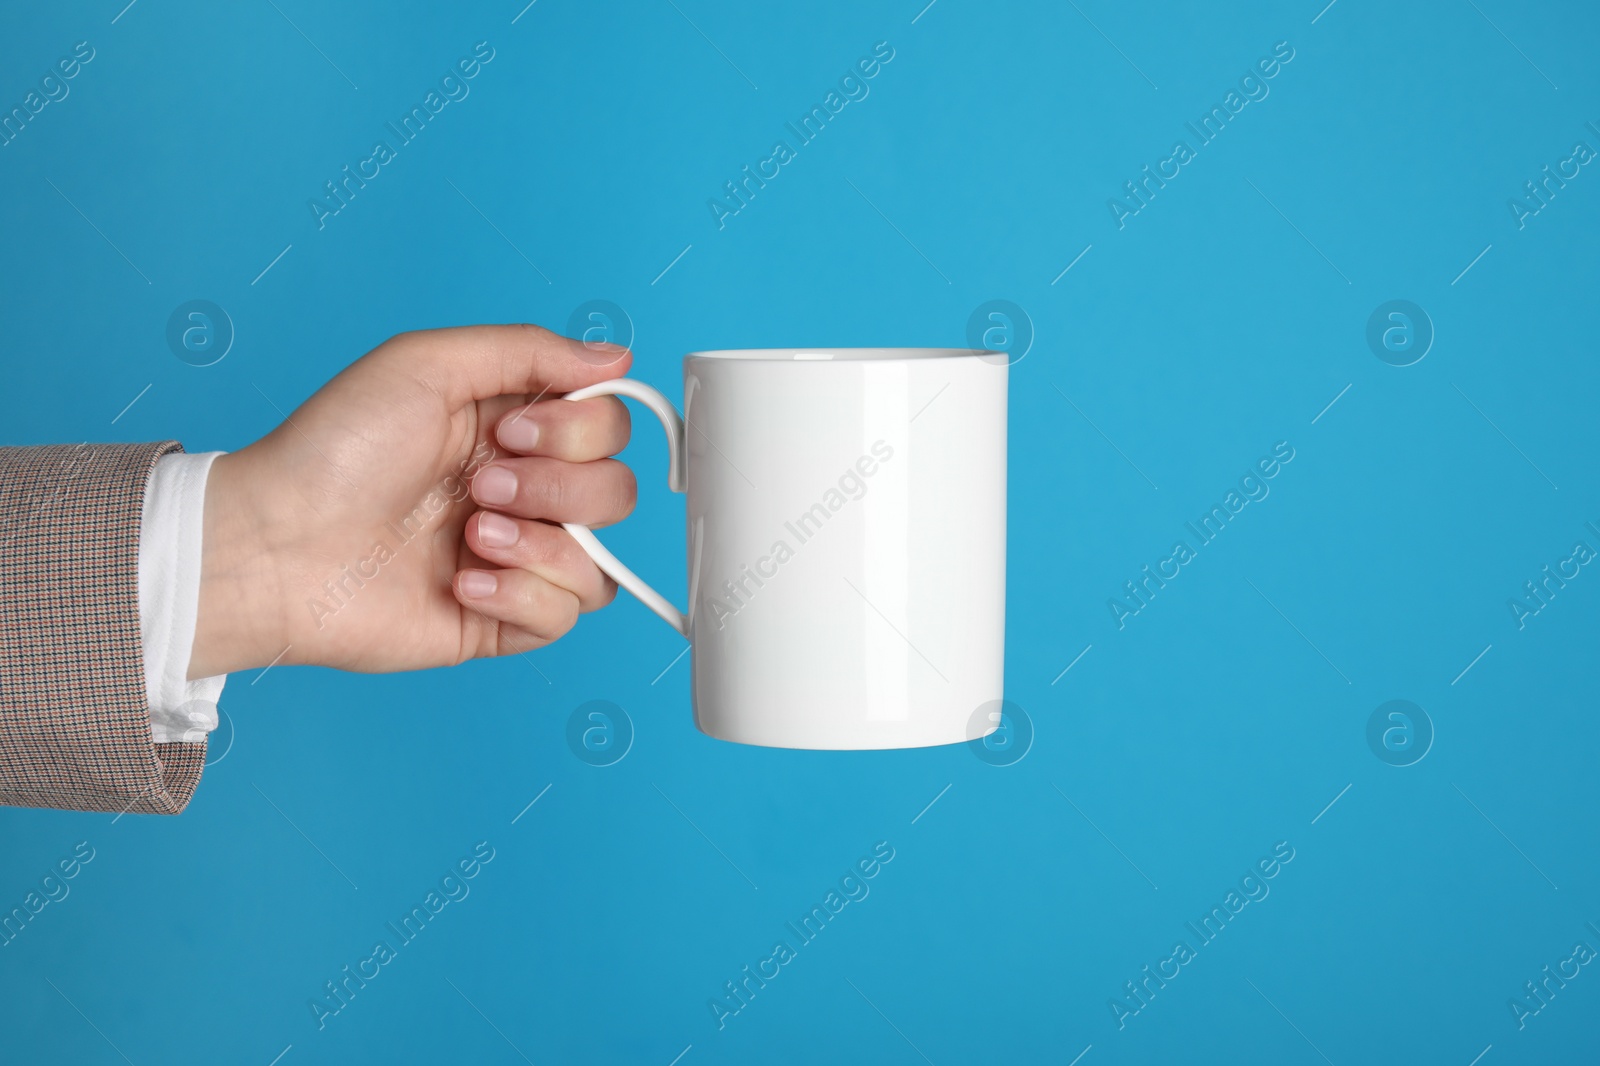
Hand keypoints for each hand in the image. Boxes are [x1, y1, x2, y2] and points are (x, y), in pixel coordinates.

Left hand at [188, 324, 635, 677]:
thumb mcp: (426, 364)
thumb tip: (618, 359)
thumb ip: (529, 350)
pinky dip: (522, 597)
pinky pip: (566, 615)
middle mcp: (523, 494)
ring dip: (542, 546)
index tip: (507, 434)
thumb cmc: (333, 451)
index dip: (577, 432)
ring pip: (601, 561)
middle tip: (479, 490)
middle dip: (556, 490)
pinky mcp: (500, 620)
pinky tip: (463, 585)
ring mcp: (514, 560)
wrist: (276, 547)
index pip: (608, 427)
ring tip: (469, 540)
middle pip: (616, 493)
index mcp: (512, 430)